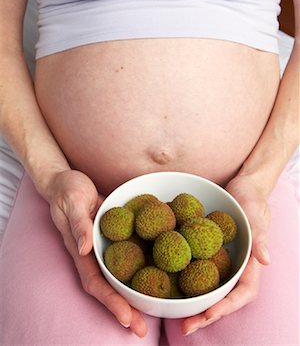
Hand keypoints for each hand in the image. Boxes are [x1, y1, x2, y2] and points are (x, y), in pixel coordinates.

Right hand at [46, 169, 147, 337]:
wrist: (66, 181)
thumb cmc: (67, 190)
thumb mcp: (72, 201)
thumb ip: (78, 224)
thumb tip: (84, 249)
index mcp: (80, 250)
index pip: (95, 282)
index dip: (110, 302)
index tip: (127, 319)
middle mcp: (92, 254)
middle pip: (108, 287)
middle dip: (125, 308)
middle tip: (144, 329)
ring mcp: (102, 247)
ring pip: (117, 276)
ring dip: (131, 295)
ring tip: (151, 312)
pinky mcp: (112, 237)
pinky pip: (124, 257)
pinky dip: (136, 270)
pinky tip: (154, 275)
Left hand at [181, 173, 270, 334]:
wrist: (241, 185)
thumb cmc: (252, 199)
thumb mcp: (257, 214)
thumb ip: (261, 237)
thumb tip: (266, 260)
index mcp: (251, 263)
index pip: (242, 293)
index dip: (227, 306)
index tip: (209, 315)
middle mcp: (235, 267)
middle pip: (223, 298)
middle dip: (206, 314)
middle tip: (185, 327)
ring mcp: (222, 261)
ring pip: (210, 289)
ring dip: (196, 305)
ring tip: (177, 318)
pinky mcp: (209, 252)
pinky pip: (199, 270)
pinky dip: (188, 282)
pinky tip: (170, 287)